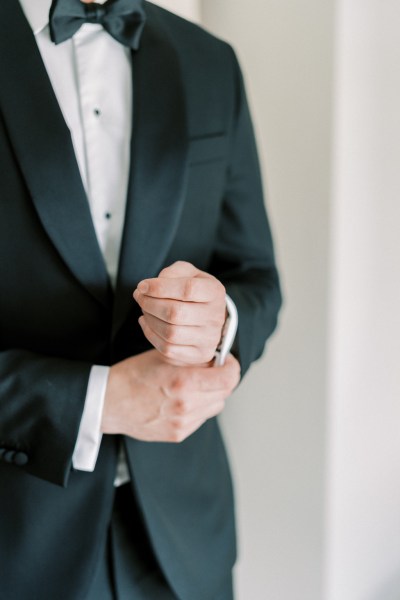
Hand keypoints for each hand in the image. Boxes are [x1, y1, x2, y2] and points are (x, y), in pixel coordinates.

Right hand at [101, 349, 239, 441]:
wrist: (108, 403)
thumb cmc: (133, 375)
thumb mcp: (164, 356)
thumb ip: (193, 357)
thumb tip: (216, 357)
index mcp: (184, 382)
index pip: (228, 378)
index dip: (231, 367)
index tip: (226, 361)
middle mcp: (186, 406)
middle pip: (224, 393)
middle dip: (221, 379)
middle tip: (211, 370)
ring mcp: (183, 423)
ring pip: (215, 406)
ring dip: (211, 394)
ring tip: (193, 385)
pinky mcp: (178, 434)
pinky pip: (201, 418)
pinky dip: (198, 407)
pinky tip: (182, 399)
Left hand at [133, 261, 226, 365]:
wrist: (207, 318)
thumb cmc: (193, 292)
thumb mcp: (188, 274)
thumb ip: (173, 273)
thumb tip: (152, 286)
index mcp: (215, 292)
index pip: (188, 289)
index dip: (160, 287)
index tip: (142, 286)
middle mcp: (215, 317)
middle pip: (175, 313)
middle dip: (149, 304)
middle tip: (139, 297)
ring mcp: (209, 338)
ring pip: (170, 333)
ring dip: (149, 319)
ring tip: (144, 309)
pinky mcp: (199, 354)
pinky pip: (168, 349)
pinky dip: (151, 334)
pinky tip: (147, 323)